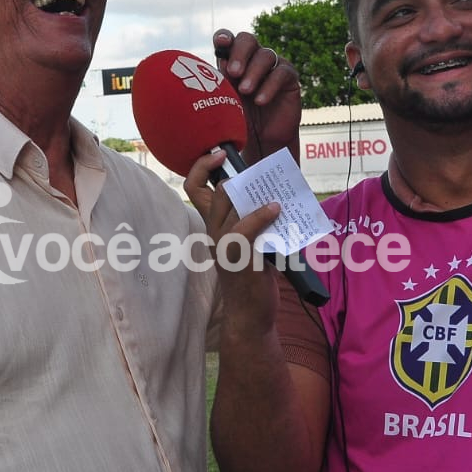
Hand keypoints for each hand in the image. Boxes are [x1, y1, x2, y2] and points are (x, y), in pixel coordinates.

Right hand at [184, 149, 282, 335]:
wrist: (251, 317)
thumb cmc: (254, 280)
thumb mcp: (254, 244)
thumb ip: (257, 221)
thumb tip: (276, 195)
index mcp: (214, 227)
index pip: (194, 189)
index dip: (202, 167)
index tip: (219, 154)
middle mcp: (214, 233)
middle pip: (215, 192)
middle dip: (235, 177)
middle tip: (259, 172)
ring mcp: (223, 244)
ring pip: (228, 205)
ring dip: (252, 193)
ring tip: (273, 191)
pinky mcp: (238, 256)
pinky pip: (245, 227)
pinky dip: (262, 214)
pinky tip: (277, 209)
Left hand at [212, 30, 300, 163]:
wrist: (261, 141)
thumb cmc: (239, 120)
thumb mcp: (226, 101)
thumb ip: (222, 82)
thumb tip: (221, 62)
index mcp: (233, 60)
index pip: (228, 41)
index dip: (224, 37)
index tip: (220, 43)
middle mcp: (253, 59)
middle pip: (247, 39)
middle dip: (239, 53)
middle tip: (233, 72)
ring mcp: (272, 66)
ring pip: (265, 55)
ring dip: (253, 72)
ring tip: (245, 91)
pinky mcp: (289, 77)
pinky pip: (281, 73)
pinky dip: (269, 86)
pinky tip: (260, 101)